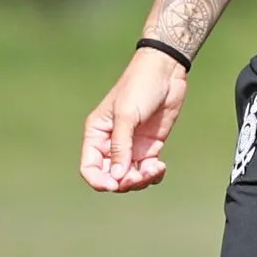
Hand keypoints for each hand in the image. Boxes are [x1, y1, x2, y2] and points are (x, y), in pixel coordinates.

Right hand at [80, 48, 189, 191]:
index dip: (99, 181)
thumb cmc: (140, 86)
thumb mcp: (127, 114)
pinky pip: (147, 171)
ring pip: (130, 177)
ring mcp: (132, 146)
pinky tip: (161, 168)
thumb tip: (116, 177)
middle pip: (111, 177)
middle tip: (140, 175)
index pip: (90, 167)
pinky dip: (153, 175)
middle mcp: (111, 143)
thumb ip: (121, 146)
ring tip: (155, 169)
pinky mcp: (150, 146)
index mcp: (97, 133)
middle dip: (124, 182)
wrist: (166, 71)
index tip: (114, 184)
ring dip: (140, 180)